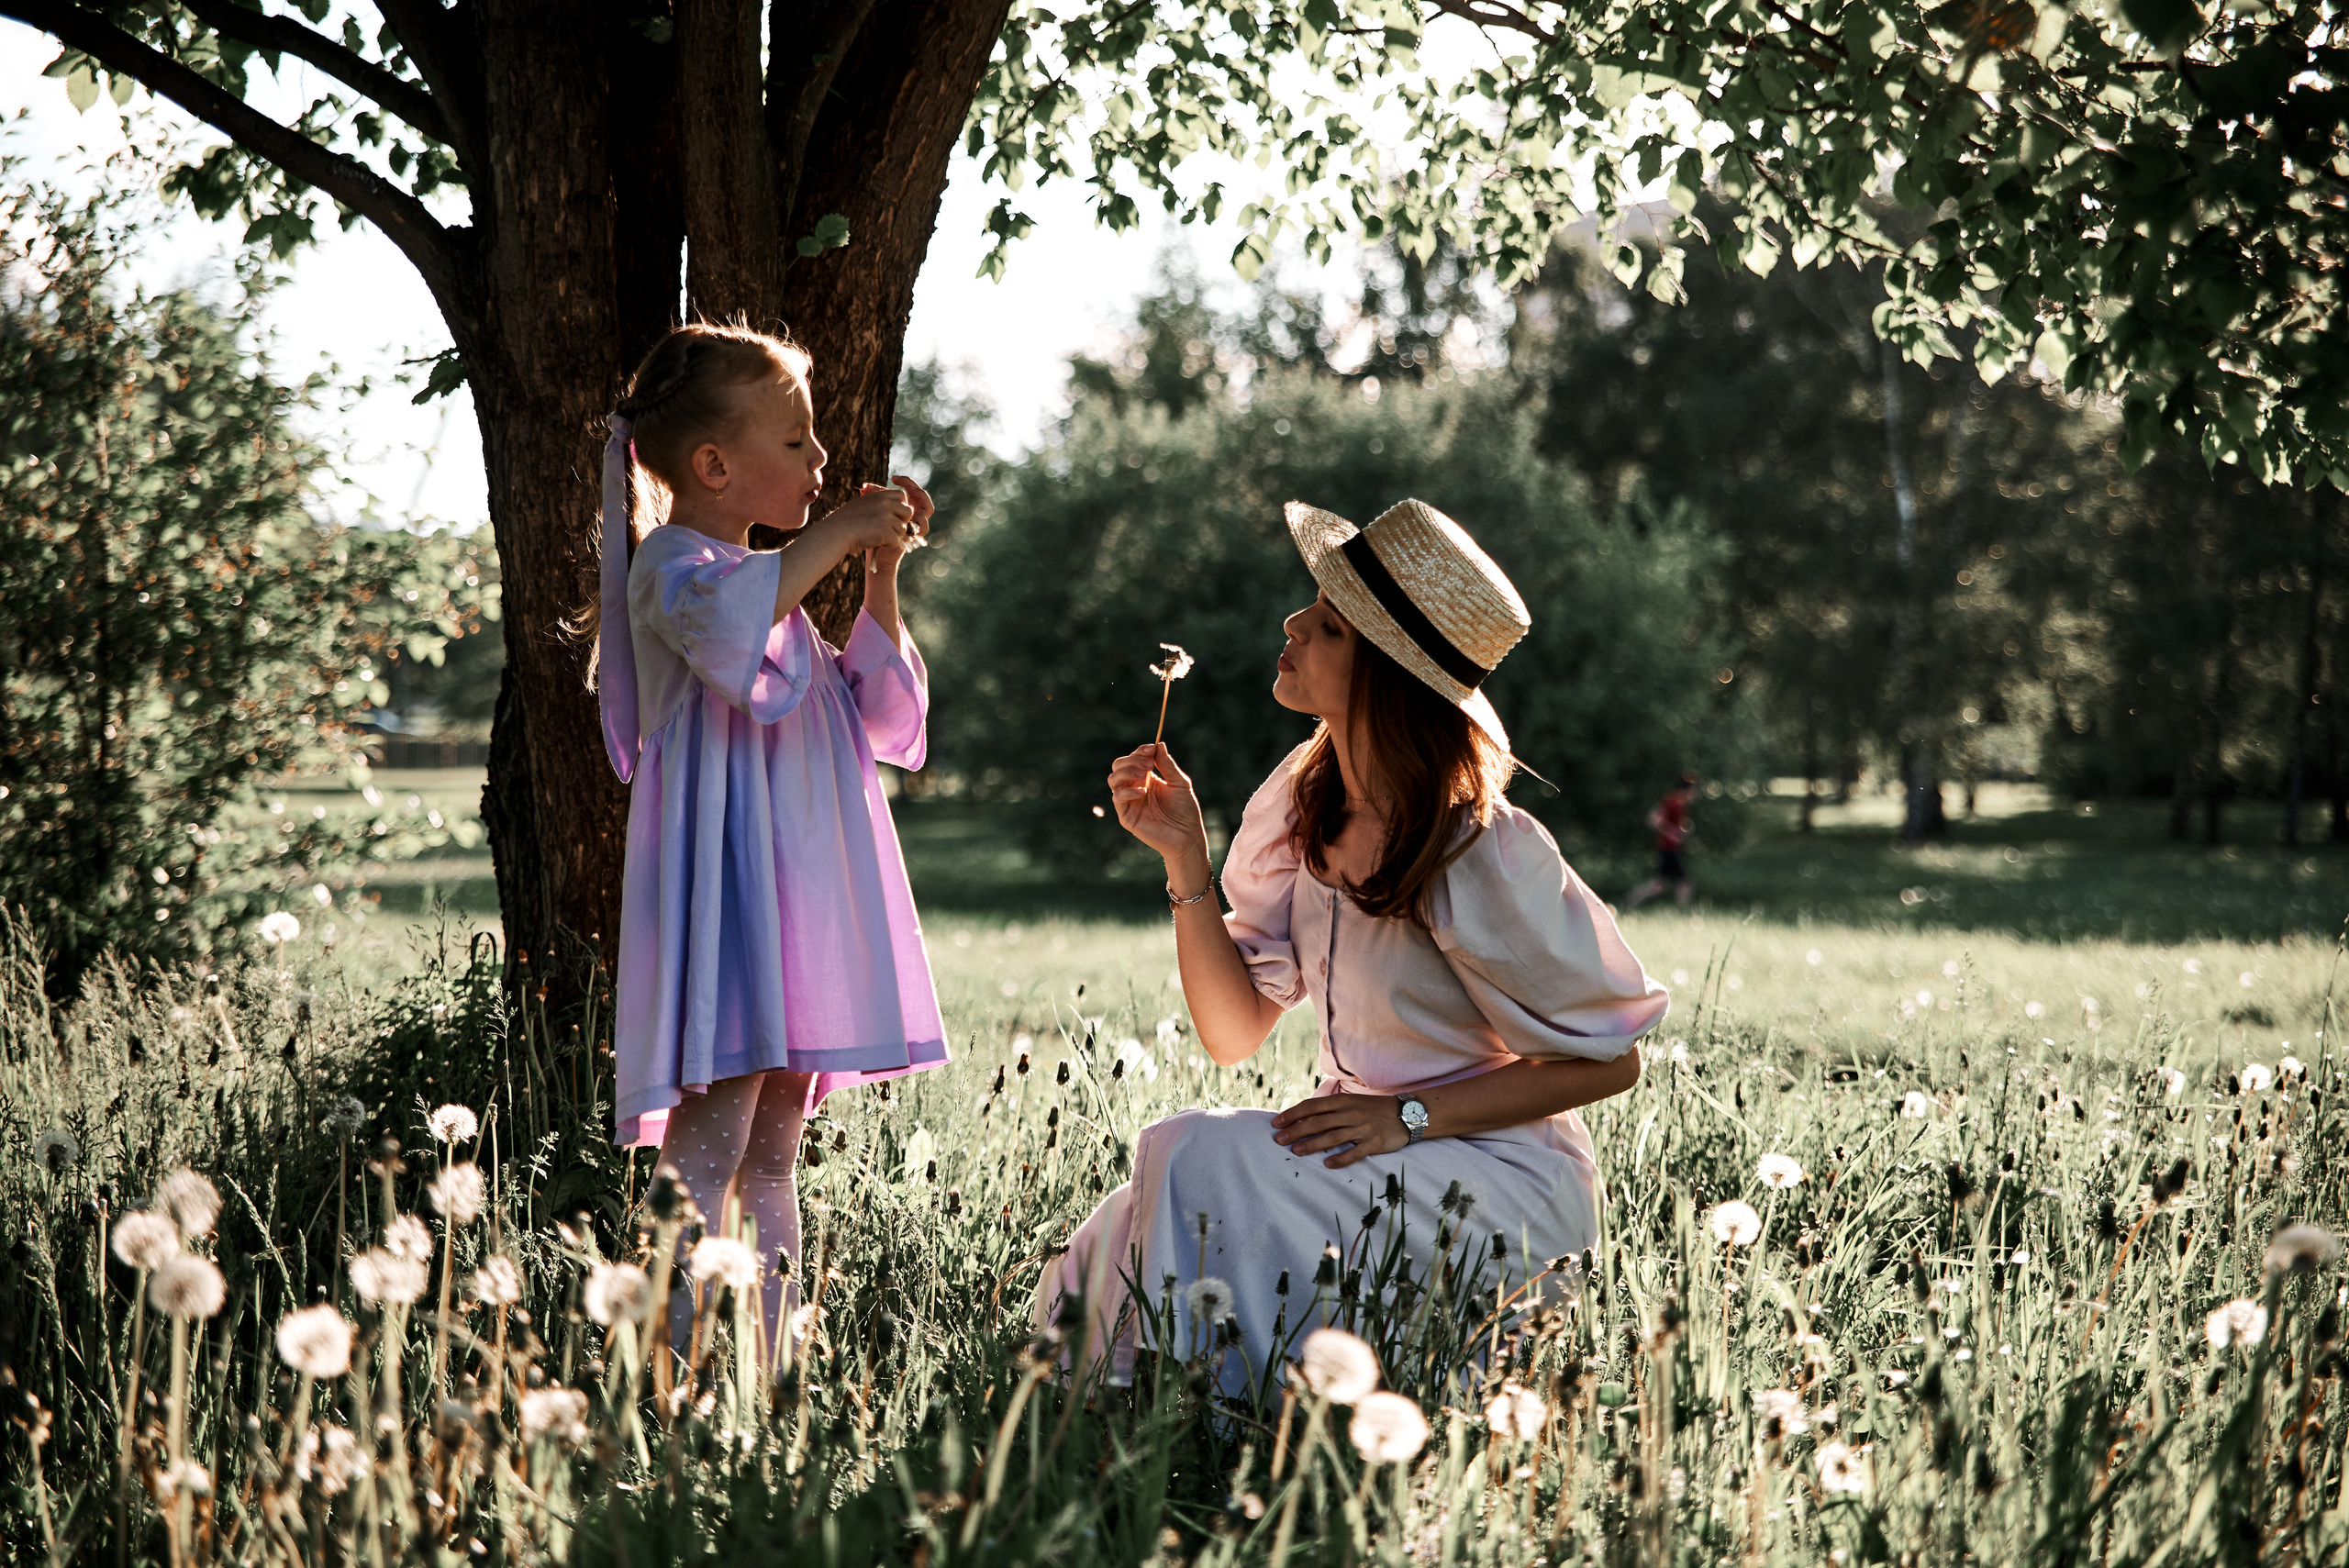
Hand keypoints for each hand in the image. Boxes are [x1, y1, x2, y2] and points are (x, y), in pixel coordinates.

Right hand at [822, 483, 919, 561]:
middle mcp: (885, 503)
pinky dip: (888, 545)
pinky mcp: (887, 532)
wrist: (834, 533)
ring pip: (902, 528)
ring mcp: (887, 517)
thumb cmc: (844, 523)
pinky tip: (876, 543)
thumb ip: (877, 505)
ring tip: (877, 537)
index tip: (892, 516)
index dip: (900, 507)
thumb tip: (893, 510)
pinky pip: (896, 541)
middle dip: (901, 521)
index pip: (902, 496)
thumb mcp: (862, 505)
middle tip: (889, 529)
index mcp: (879, 496)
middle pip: (907, 511)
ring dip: (893, 535)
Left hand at [859, 474, 933, 572]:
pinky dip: (920, 519)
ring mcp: (915, 524)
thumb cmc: (868, 530)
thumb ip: (872, 500)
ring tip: (909, 491)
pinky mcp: (914, 535)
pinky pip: (924, 526)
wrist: (871, 550)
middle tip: (899, 480)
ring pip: (928, 508)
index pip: (909, 489)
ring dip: (921, 497)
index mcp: (903, 506)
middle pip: (920, 494)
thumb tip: (863, 488)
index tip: (894, 477)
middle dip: (912, 485)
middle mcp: (911, 514)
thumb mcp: (872, 510)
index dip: (905, 481)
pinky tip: (911, 513)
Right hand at [1106, 743, 1208, 868]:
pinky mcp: (1126, 816)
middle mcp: (1134, 787)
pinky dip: (1128, 791)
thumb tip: (1159, 744)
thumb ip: (1167, 765)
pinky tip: (1143, 791)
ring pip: (1113, 779)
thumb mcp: (1180, 784)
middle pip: (1119, 766)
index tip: (1151, 749)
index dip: (1140, 751)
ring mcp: (1129, 801)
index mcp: (1146, 778)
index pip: (1134, 758)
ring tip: (1143, 773)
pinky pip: (1118, 798)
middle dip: (1132, 760)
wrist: (1187, 836)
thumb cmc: (1185, 811)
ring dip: (1126, 771)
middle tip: (1149, 763)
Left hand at [1270, 1092, 1408, 1168]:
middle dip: (1296, 1130)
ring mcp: (1363, 1128)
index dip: (1293, 1114)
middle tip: (1278, 1140)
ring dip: (1313, 1144)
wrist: (1407, 1113)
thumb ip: (1330, 1110)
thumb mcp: (1352, 1103)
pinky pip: (1355, 1152)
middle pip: (1319, 1122)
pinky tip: (1327, 1164)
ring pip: (1333, 1137)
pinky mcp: (1374, 1143)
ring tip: (1296, 1151)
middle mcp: (1351, 1113)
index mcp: (1343, 1102)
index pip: (1312, 1106)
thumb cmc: (1373, 1109)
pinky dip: (1341, 1158)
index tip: (1276, 1123)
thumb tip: (1303, 1118)